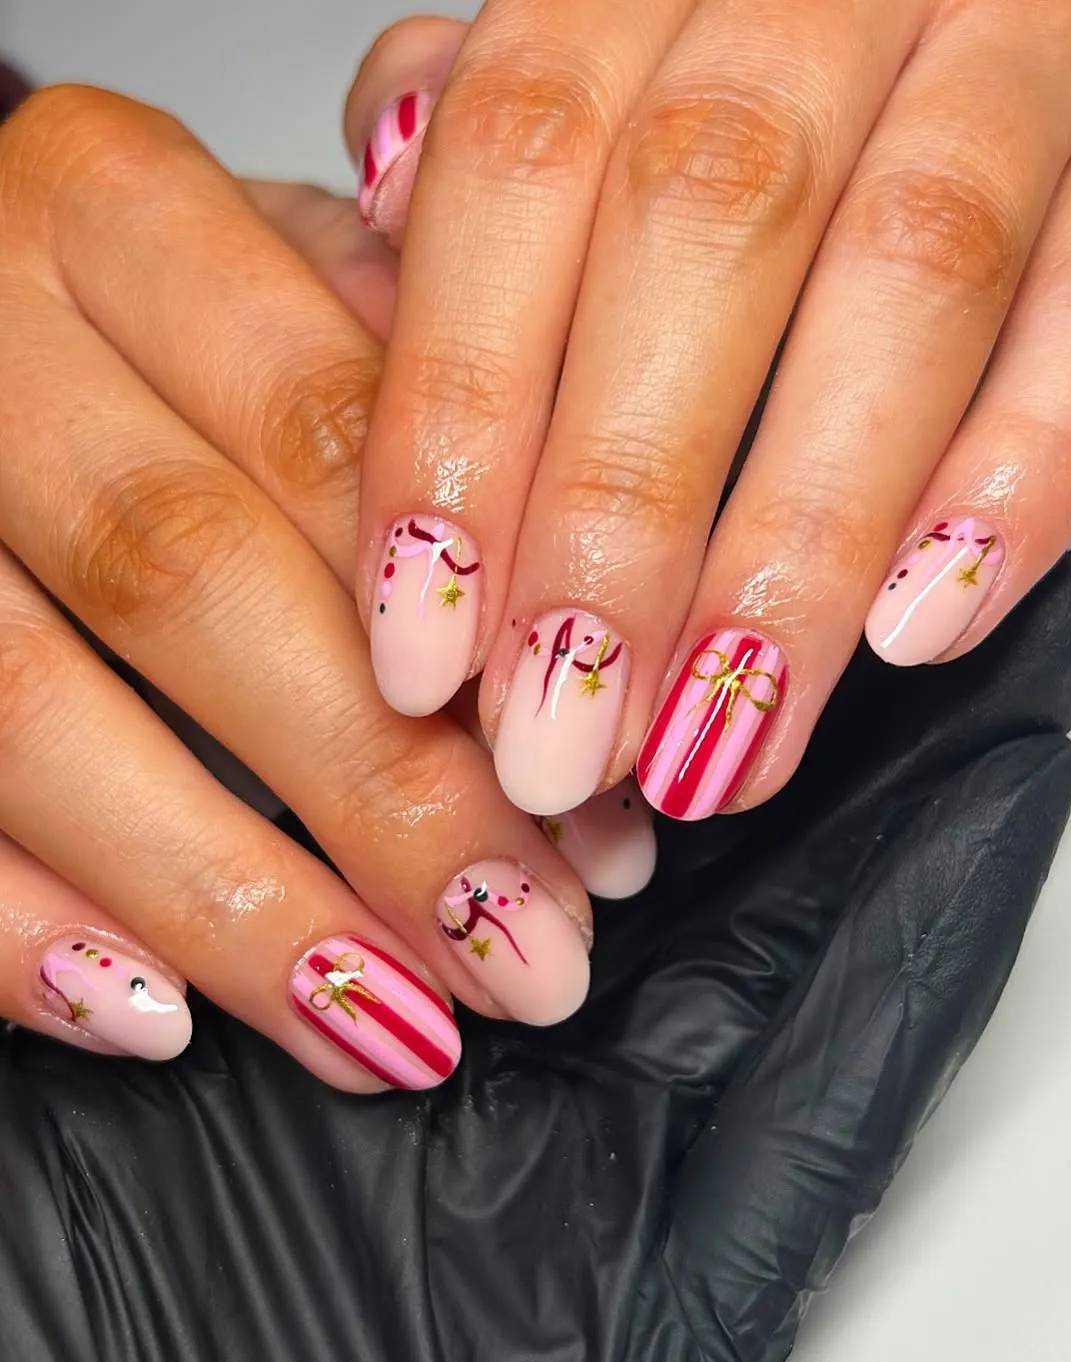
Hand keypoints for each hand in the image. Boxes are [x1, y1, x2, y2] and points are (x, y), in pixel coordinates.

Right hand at [0, 86, 655, 1085]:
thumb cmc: (134, 313)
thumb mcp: (271, 274)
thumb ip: (407, 396)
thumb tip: (592, 611)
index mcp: (117, 214)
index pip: (331, 427)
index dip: (472, 634)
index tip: (597, 801)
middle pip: (190, 578)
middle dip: (377, 794)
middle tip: (525, 950)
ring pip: (29, 709)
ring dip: (225, 895)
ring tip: (389, 1022)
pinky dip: (20, 927)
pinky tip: (154, 1015)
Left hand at [346, 3, 1070, 820]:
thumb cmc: (754, 39)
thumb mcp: (600, 46)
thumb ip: (497, 135)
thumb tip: (377, 215)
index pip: (518, 162)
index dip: (461, 417)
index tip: (424, 643)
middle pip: (703, 225)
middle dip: (619, 516)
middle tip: (562, 732)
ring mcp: (1009, 42)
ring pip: (912, 273)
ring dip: (801, 540)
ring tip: (721, 736)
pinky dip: (1023, 471)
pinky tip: (925, 622)